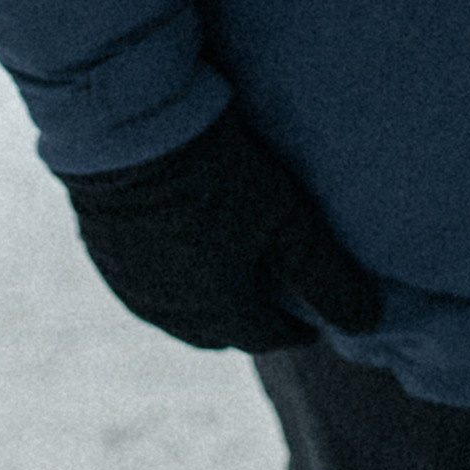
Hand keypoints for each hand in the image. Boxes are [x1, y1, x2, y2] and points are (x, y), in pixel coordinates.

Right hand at [58, 102, 381, 351]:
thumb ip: (327, 276)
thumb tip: (368, 324)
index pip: (267, 337)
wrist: (129, 133)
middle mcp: (171, 312)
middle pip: (219, 333)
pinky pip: (143, 285)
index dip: (296, 331)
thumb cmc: (219, 174)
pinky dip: (169, 281)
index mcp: (219, 311)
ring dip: (206, 305)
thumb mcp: (287, 220)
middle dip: (249, 324)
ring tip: (228, 277)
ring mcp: (130, 285)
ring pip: (177, 314)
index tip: (315, 323)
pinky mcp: (102, 254)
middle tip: (274, 301)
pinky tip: (177, 254)